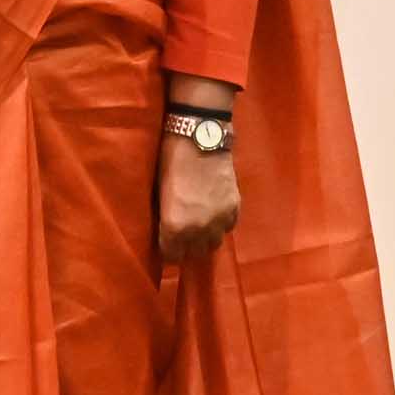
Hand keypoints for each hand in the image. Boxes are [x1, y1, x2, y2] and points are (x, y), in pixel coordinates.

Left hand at [157, 139, 241, 262]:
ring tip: (199, 227)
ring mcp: (220, 220)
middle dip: (186, 247)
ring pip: (214, 243)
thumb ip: (164, 218)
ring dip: (205, 238)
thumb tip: (164, 231)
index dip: (167, 251)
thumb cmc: (170, 161)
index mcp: (175, 227)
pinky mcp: (235, 208)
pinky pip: (228, 228)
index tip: (165, 243)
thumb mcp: (160, 193)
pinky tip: (213, 214)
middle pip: (194, 254)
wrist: (200, 138)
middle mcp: (199, 230)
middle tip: (181, 235)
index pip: (172, 256)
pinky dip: (220, 225)